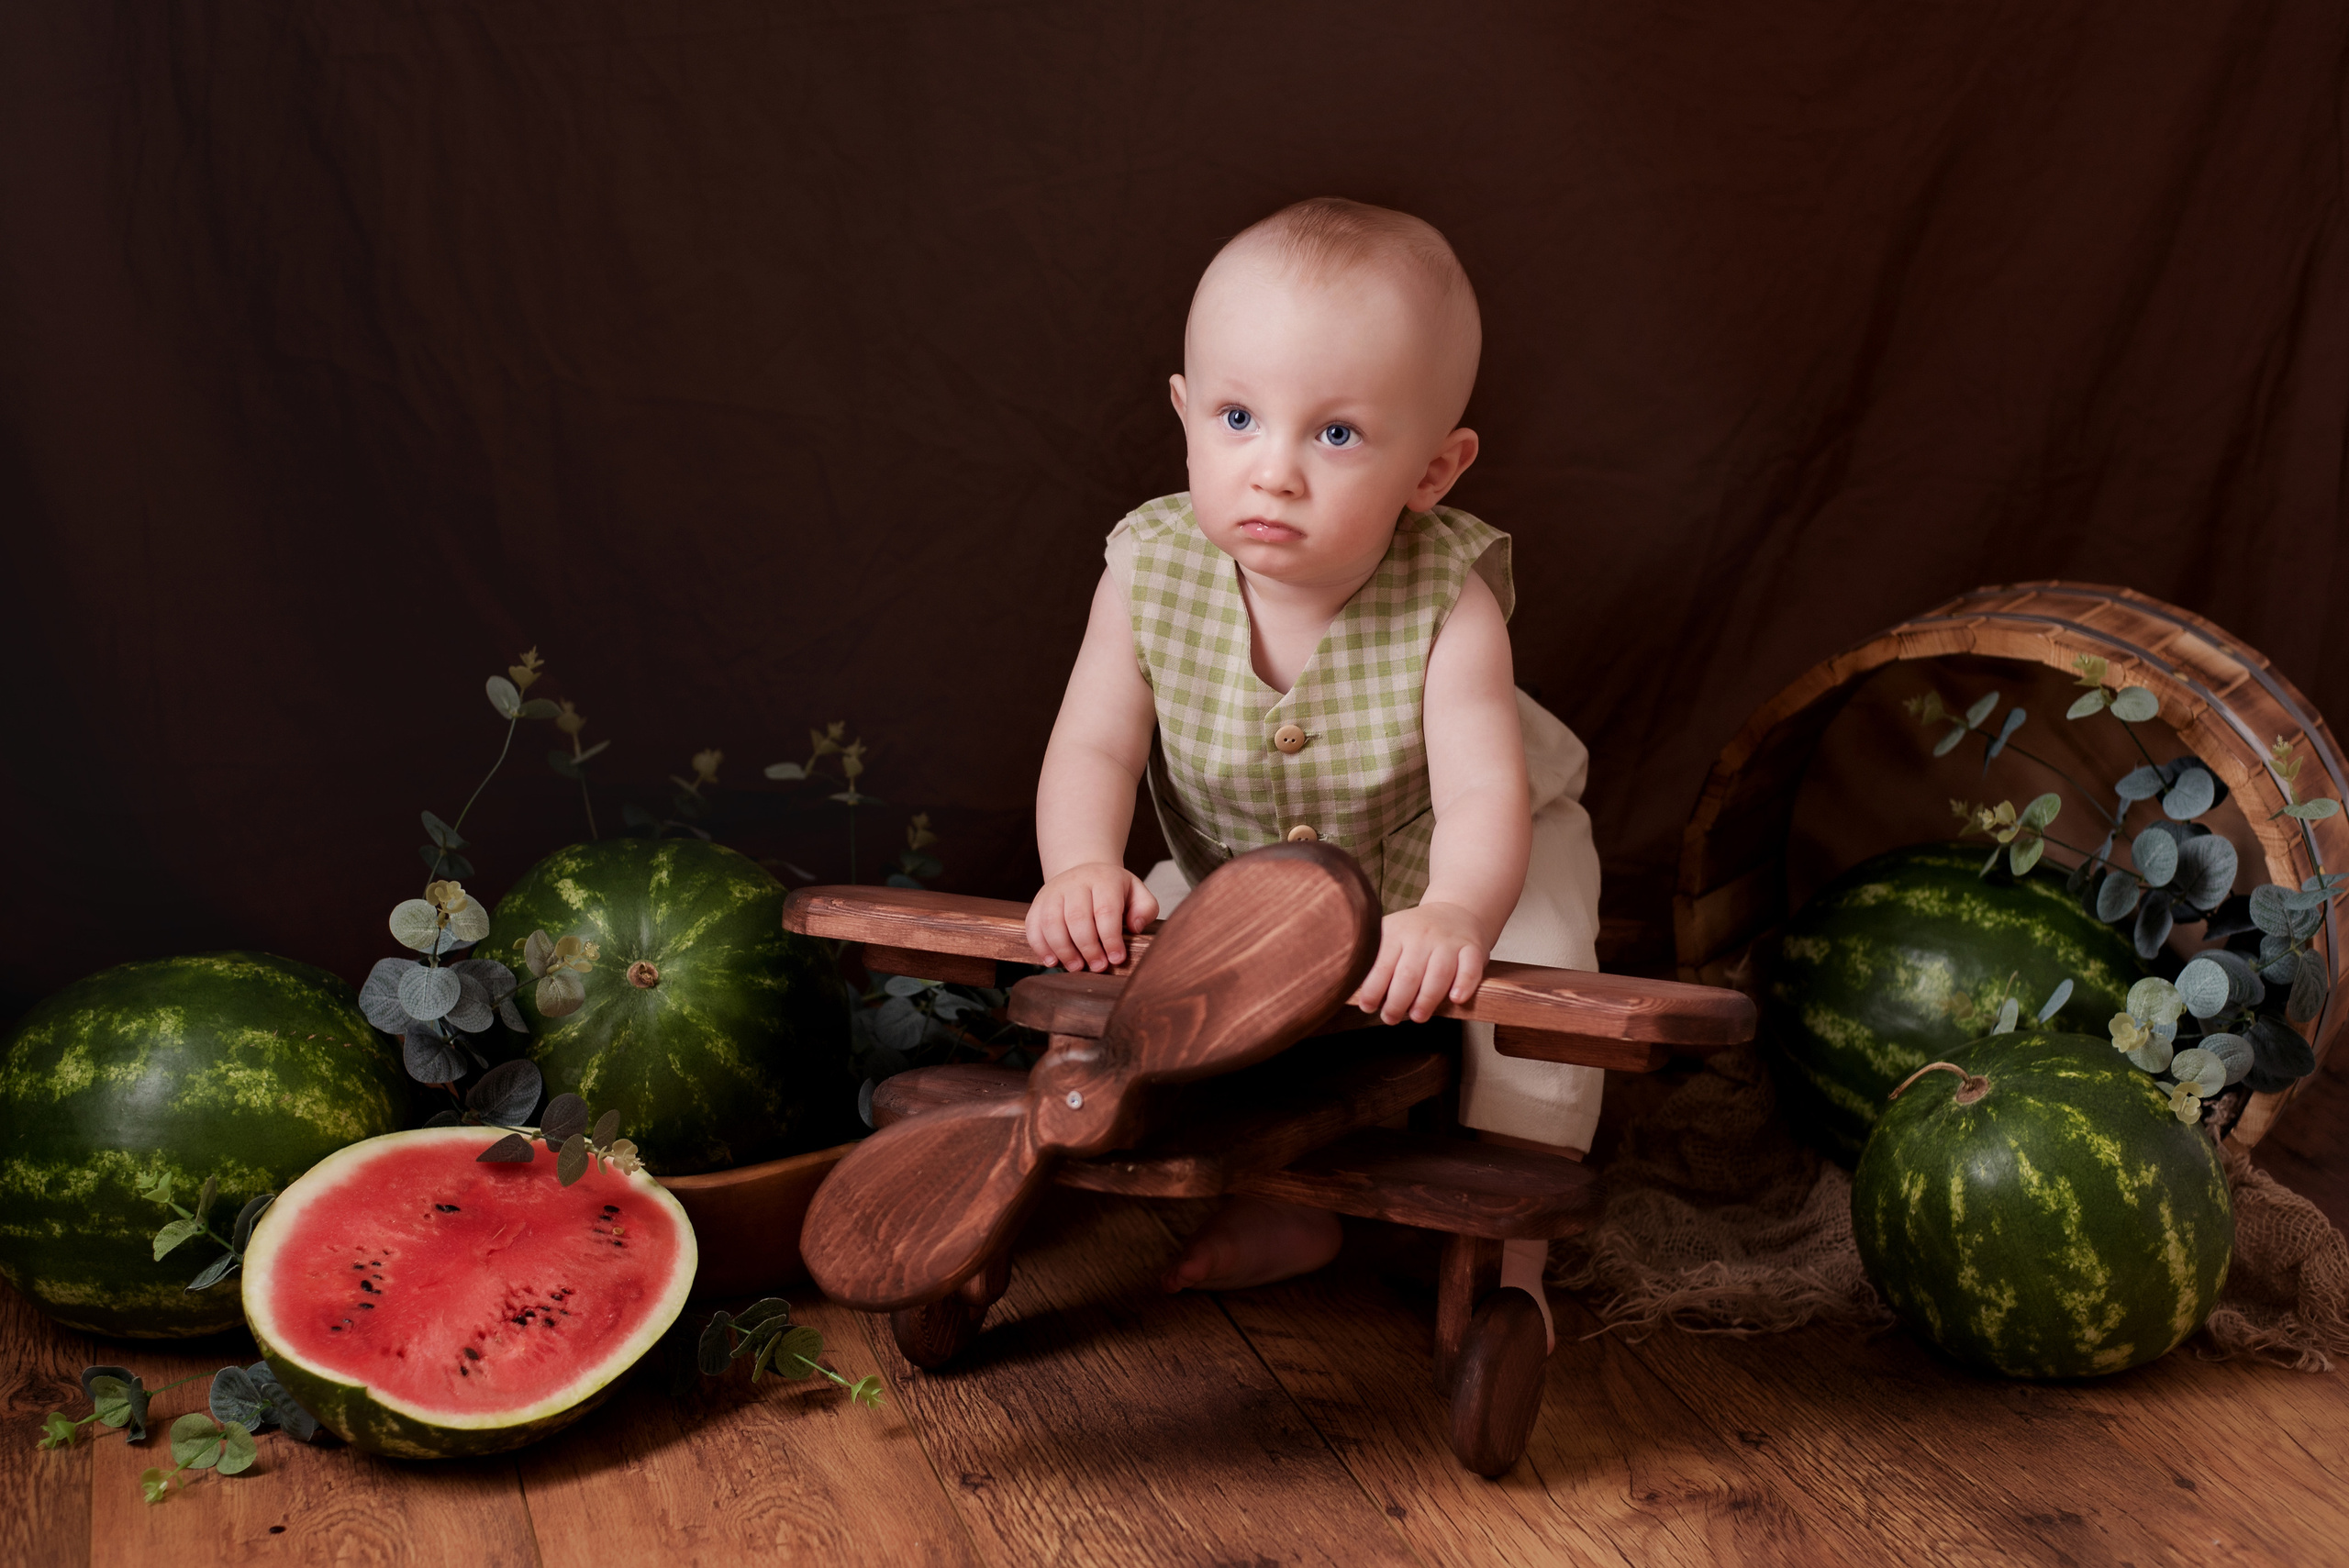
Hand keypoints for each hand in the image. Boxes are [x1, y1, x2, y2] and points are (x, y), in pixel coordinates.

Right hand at [1026, 862, 1159, 971]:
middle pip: (1077, 918)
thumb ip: (1145, 909)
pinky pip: (1033, 926)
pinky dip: (1041, 947)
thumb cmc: (1113, 890)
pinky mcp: (1038, 903)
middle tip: (1098, 967)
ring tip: (1077, 967)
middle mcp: (1075, 882)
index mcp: (1104, 879)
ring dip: (1063, 950)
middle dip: (1088, 948)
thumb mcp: (1137, 892)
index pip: (1106, 910)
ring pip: (1051, 922)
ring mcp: (1053, 892)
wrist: (1084, 871)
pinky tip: (1053, 961)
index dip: (1111, 938)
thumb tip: (1134, 928)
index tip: (1117, 959)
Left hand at [1349, 902, 1488, 1024]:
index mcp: (1396, 932)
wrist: (1455, 912)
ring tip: (1418, 1016)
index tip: (1367, 1006)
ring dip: (1427, 1000)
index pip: (1381, 964)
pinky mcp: (1472, 948)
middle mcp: (1422, 935)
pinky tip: (1456, 999)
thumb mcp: (1390, 936)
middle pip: (1408, 974)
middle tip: (1390, 1018)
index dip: (1372, 989)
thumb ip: (1374, 960)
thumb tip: (1353, 993)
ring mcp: (1448, 942)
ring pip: (1438, 973)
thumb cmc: (1415, 935)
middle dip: (1397, 1002)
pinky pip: (1470, 967)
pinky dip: (1464, 984)